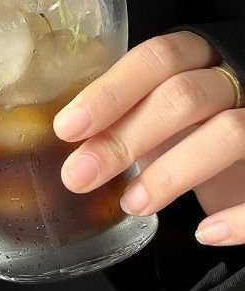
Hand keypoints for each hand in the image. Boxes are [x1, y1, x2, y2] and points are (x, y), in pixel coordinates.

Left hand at [53, 31, 244, 245]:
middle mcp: (235, 78)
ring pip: (229, 132)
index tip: (67, 128)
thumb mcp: (155, 112)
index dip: (110, 91)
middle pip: (183, 96)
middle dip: (124, 138)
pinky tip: (208, 233)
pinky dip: (240, 216)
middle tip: (79, 176)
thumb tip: (63, 149)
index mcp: (197, 57)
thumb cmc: (193, 127)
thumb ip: (120, 118)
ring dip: (172, 173)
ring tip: (133, 205)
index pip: (156, 58)